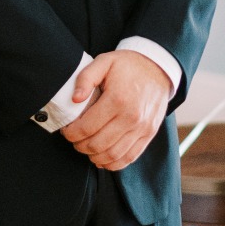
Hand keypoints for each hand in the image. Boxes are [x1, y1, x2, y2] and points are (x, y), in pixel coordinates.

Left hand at [60, 49, 171, 170]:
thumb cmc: (128, 65)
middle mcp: (131, 117)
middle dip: (81, 146)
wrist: (158, 68)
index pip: (87, 127)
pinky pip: (130, 157)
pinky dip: (114, 164)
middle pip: (98, 144)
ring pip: (113, 155)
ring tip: (87, 149)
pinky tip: (103, 159)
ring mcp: (142, 128)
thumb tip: (74, 99)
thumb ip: (86, 78)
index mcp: (117, 99)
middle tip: (75, 141)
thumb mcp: (104, 61)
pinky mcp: (149, 134)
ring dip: (95, 157)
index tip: (67, 131)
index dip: (72, 133)